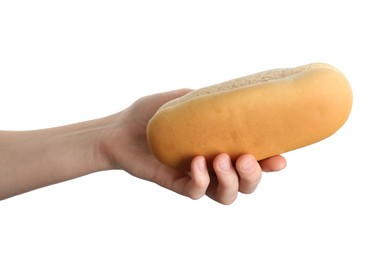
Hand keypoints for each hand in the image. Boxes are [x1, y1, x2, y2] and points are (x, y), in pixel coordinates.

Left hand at [102, 89, 285, 203]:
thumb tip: (234, 92)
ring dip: (230, 181)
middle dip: (254, 176)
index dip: (270, 163)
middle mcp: (212, 166)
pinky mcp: (176, 184)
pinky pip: (196, 192)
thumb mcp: (182, 99)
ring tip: (220, 159)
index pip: (252, 159)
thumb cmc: (150, 114)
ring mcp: (195, 177)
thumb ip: (207, 99)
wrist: (119, 128)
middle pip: (246, 184)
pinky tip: (196, 162)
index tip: (281, 159)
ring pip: (226, 195)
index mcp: (220, 146)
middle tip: (247, 159)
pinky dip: (200, 180)